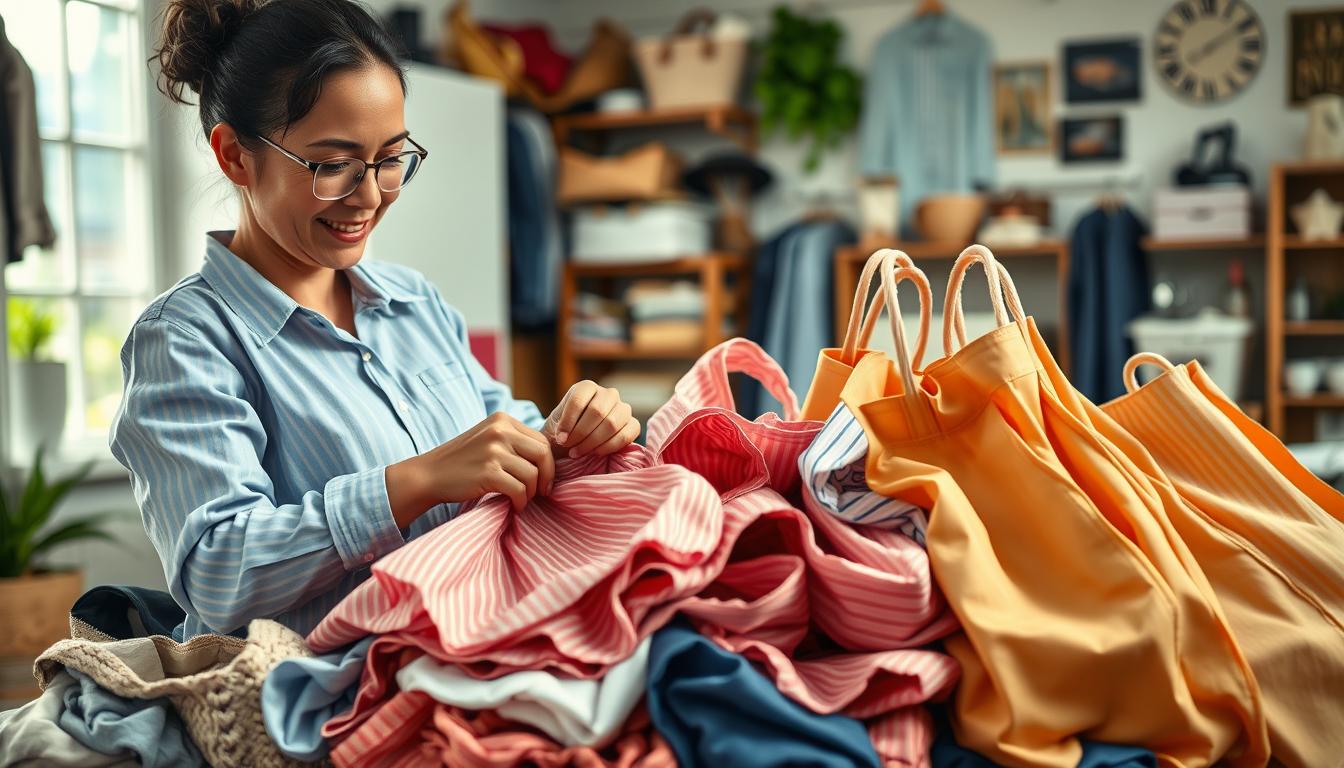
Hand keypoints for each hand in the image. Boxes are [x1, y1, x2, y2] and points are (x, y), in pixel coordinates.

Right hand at [419, 412, 554, 512]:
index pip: (542, 439)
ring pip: (532, 475)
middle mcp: (500, 431)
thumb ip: (514, 441)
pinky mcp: (488, 472)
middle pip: (543, 454)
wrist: (429, 474)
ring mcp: (493, 451)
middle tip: (542, 493)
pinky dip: (520, 502)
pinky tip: (514, 506)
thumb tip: (549, 458)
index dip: (549, 463)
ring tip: (521, 500)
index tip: (544, 479)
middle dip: (547, 477)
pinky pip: (519, 490)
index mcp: (502, 420)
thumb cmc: (462, 461)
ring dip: (531, 493)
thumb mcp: (488, 439)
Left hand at [543, 380, 639, 458]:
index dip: (568, 421)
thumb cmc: (566, 430)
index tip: (560, 438)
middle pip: (597, 411)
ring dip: (592, 442)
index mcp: (587, 387)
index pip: (578, 400)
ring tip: (578, 452)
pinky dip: (608, 447)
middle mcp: (608, 394)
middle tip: (568, 447)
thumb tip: (563, 436)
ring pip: (611, 423)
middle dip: (580, 433)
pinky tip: (595, 453)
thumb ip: (559, 424)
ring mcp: (623, 408)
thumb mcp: (557, 423)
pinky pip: (625, 435)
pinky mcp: (633, 424)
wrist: (579, 441)